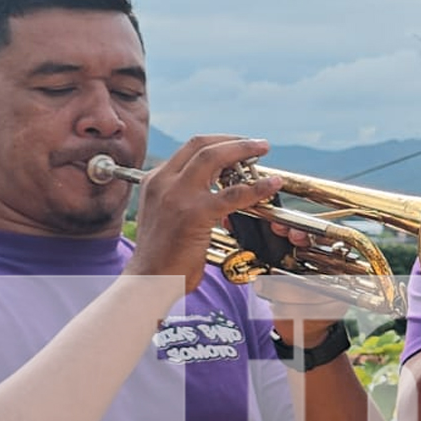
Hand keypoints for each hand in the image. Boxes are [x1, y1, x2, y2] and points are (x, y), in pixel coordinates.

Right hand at [125, 135, 279, 291]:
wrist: (148, 280)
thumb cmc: (162, 256)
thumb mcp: (165, 215)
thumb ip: (183, 198)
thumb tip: (216, 191)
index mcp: (155, 181)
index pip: (189, 150)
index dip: (218, 142)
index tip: (237, 145)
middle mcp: (163, 182)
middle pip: (201, 145)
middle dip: (233, 140)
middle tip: (257, 143)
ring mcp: (178, 195)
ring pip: (214, 158)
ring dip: (243, 150)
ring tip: (263, 149)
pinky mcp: (194, 213)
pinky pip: (233, 194)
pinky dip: (257, 187)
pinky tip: (272, 184)